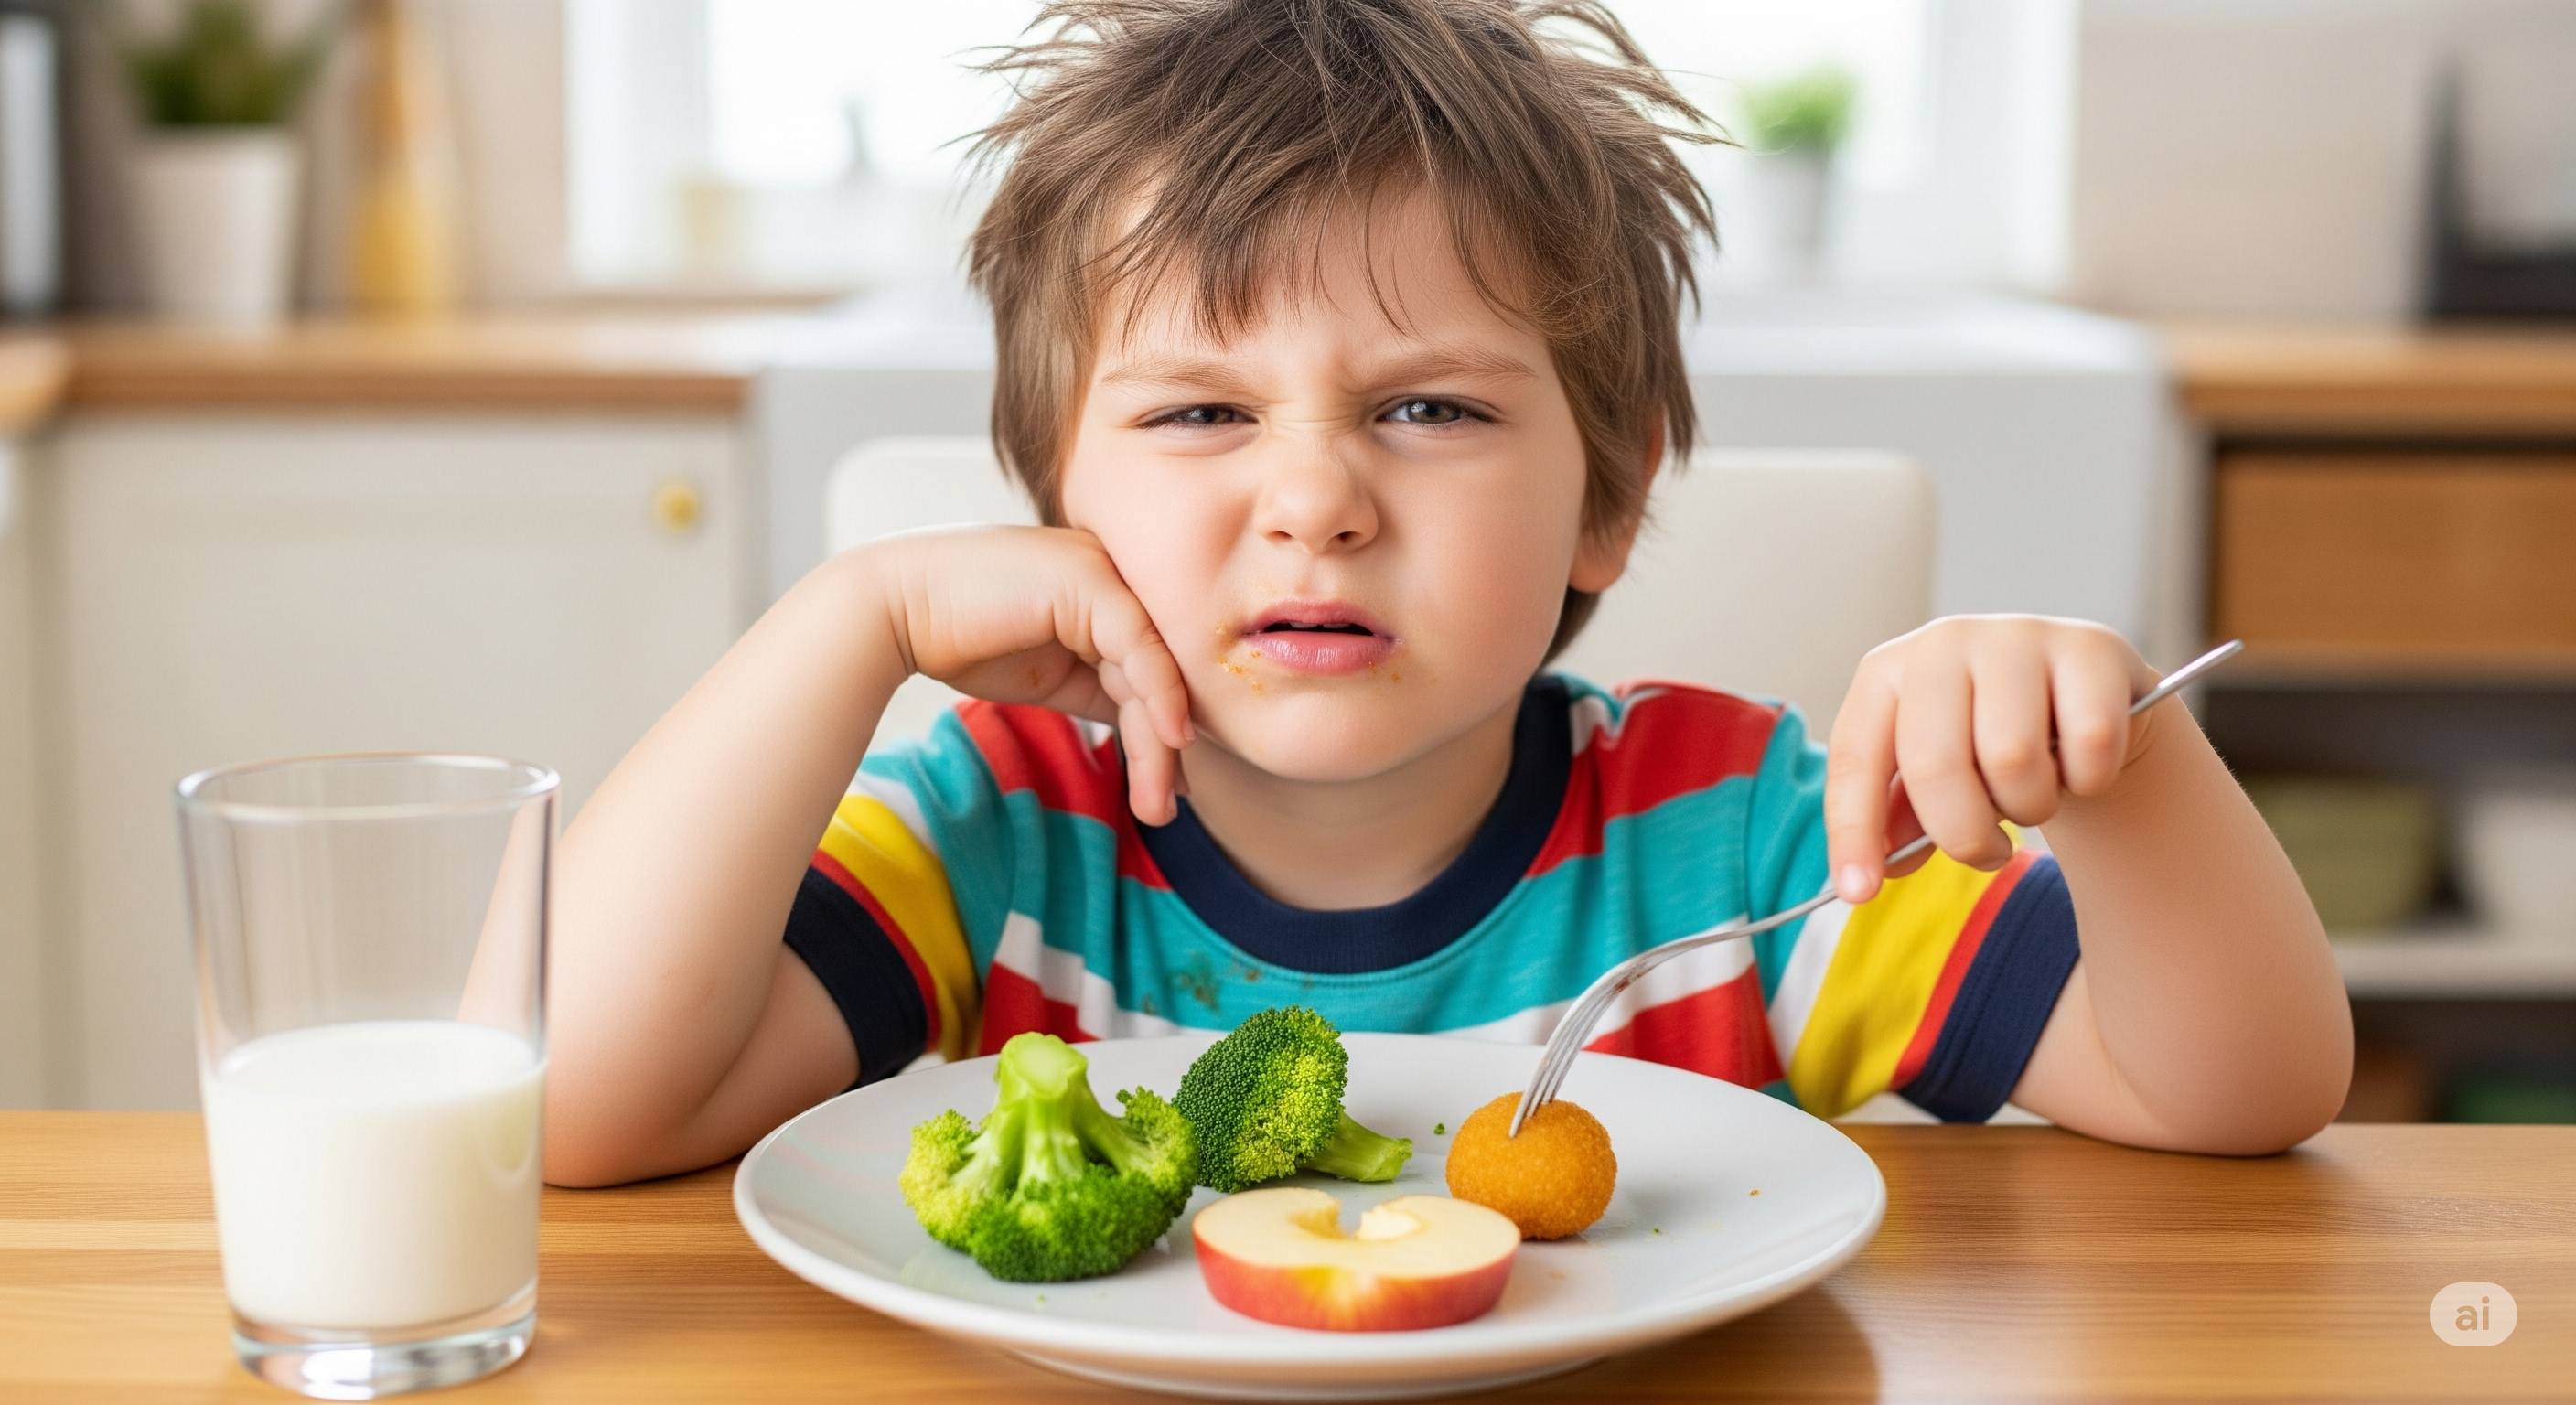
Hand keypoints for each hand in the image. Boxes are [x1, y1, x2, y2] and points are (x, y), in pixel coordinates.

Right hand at [868, 525, 1194, 823]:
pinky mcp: (1093, 581)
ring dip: (1160, 741)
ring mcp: (1105, 572)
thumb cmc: (962, 640)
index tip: (1168, 787)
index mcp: (1105, 592)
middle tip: (1164, 807)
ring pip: (1154, 668)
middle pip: (1157, 671)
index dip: (1162, 729)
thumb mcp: (1052, 678)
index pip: (1148, 667)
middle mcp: (1113, 575)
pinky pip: (1140, 648)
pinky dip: (1159, 697)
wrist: (895, 612)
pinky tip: (1169, 740)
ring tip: (1157, 801)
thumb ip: (1103, 692)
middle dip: (1164, 746)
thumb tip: (1157, 738)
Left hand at [1825, 615, 2156, 903]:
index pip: (1855, 756)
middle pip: (1935, 764)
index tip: (1860, 893)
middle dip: (1961, 832)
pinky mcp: (2089, 647)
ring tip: (2034, 791)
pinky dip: (2089, 779)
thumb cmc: (1986, 741)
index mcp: (1885, 673)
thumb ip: (1897, 822)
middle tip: (1986, 851)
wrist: (2080, 696)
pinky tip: (2080, 763)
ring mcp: (2017, 637)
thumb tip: (1869, 876)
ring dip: (2030, 806)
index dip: (1854, 830)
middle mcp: (1943, 643)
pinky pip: (2089, 743)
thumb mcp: (1933, 777)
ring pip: (2013, 758)